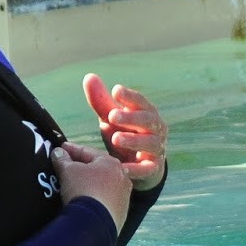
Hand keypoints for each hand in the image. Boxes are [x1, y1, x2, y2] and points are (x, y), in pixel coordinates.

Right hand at [53, 141, 131, 232]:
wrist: (95, 223)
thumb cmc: (83, 190)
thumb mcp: (68, 171)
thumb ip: (63, 160)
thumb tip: (58, 152)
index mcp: (112, 163)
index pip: (88, 152)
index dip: (72, 149)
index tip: (60, 148)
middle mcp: (123, 178)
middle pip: (99, 169)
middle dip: (83, 167)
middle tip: (68, 166)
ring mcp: (124, 197)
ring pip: (105, 186)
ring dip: (92, 184)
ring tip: (77, 186)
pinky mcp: (121, 213)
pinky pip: (106, 201)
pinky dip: (96, 199)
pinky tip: (88, 202)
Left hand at [84, 73, 167, 190]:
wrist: (139, 166)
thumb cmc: (125, 135)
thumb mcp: (111, 119)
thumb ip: (101, 100)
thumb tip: (89, 76)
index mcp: (147, 114)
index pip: (141, 102)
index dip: (130, 96)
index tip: (115, 90)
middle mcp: (156, 130)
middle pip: (148, 120)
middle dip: (131, 117)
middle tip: (112, 115)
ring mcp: (156, 149)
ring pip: (150, 143)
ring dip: (134, 140)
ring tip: (115, 138)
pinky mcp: (153, 168)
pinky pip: (147, 168)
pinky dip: (136, 169)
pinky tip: (121, 168)